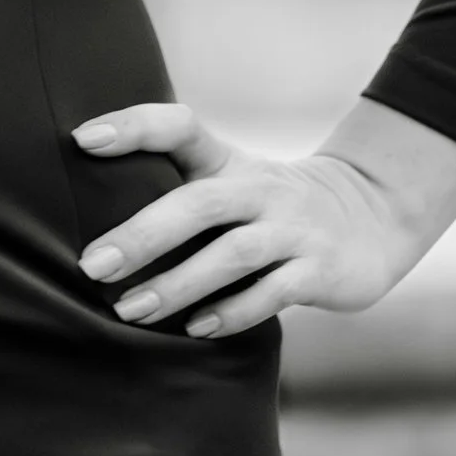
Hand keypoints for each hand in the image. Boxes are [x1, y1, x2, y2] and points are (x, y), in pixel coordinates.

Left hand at [72, 94, 455, 337]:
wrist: (373, 216)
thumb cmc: (272, 207)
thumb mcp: (232, 182)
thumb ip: (175, 193)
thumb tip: (93, 233)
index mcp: (229, 162)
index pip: (179, 126)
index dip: (132, 127)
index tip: (82, 140)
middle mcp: (260, 190)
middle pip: (199, 203)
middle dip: (143, 235)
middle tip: (93, 265)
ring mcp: (293, 230)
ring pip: (233, 254)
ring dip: (179, 284)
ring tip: (130, 310)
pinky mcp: (319, 270)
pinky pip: (272, 292)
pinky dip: (232, 311)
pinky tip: (195, 328)